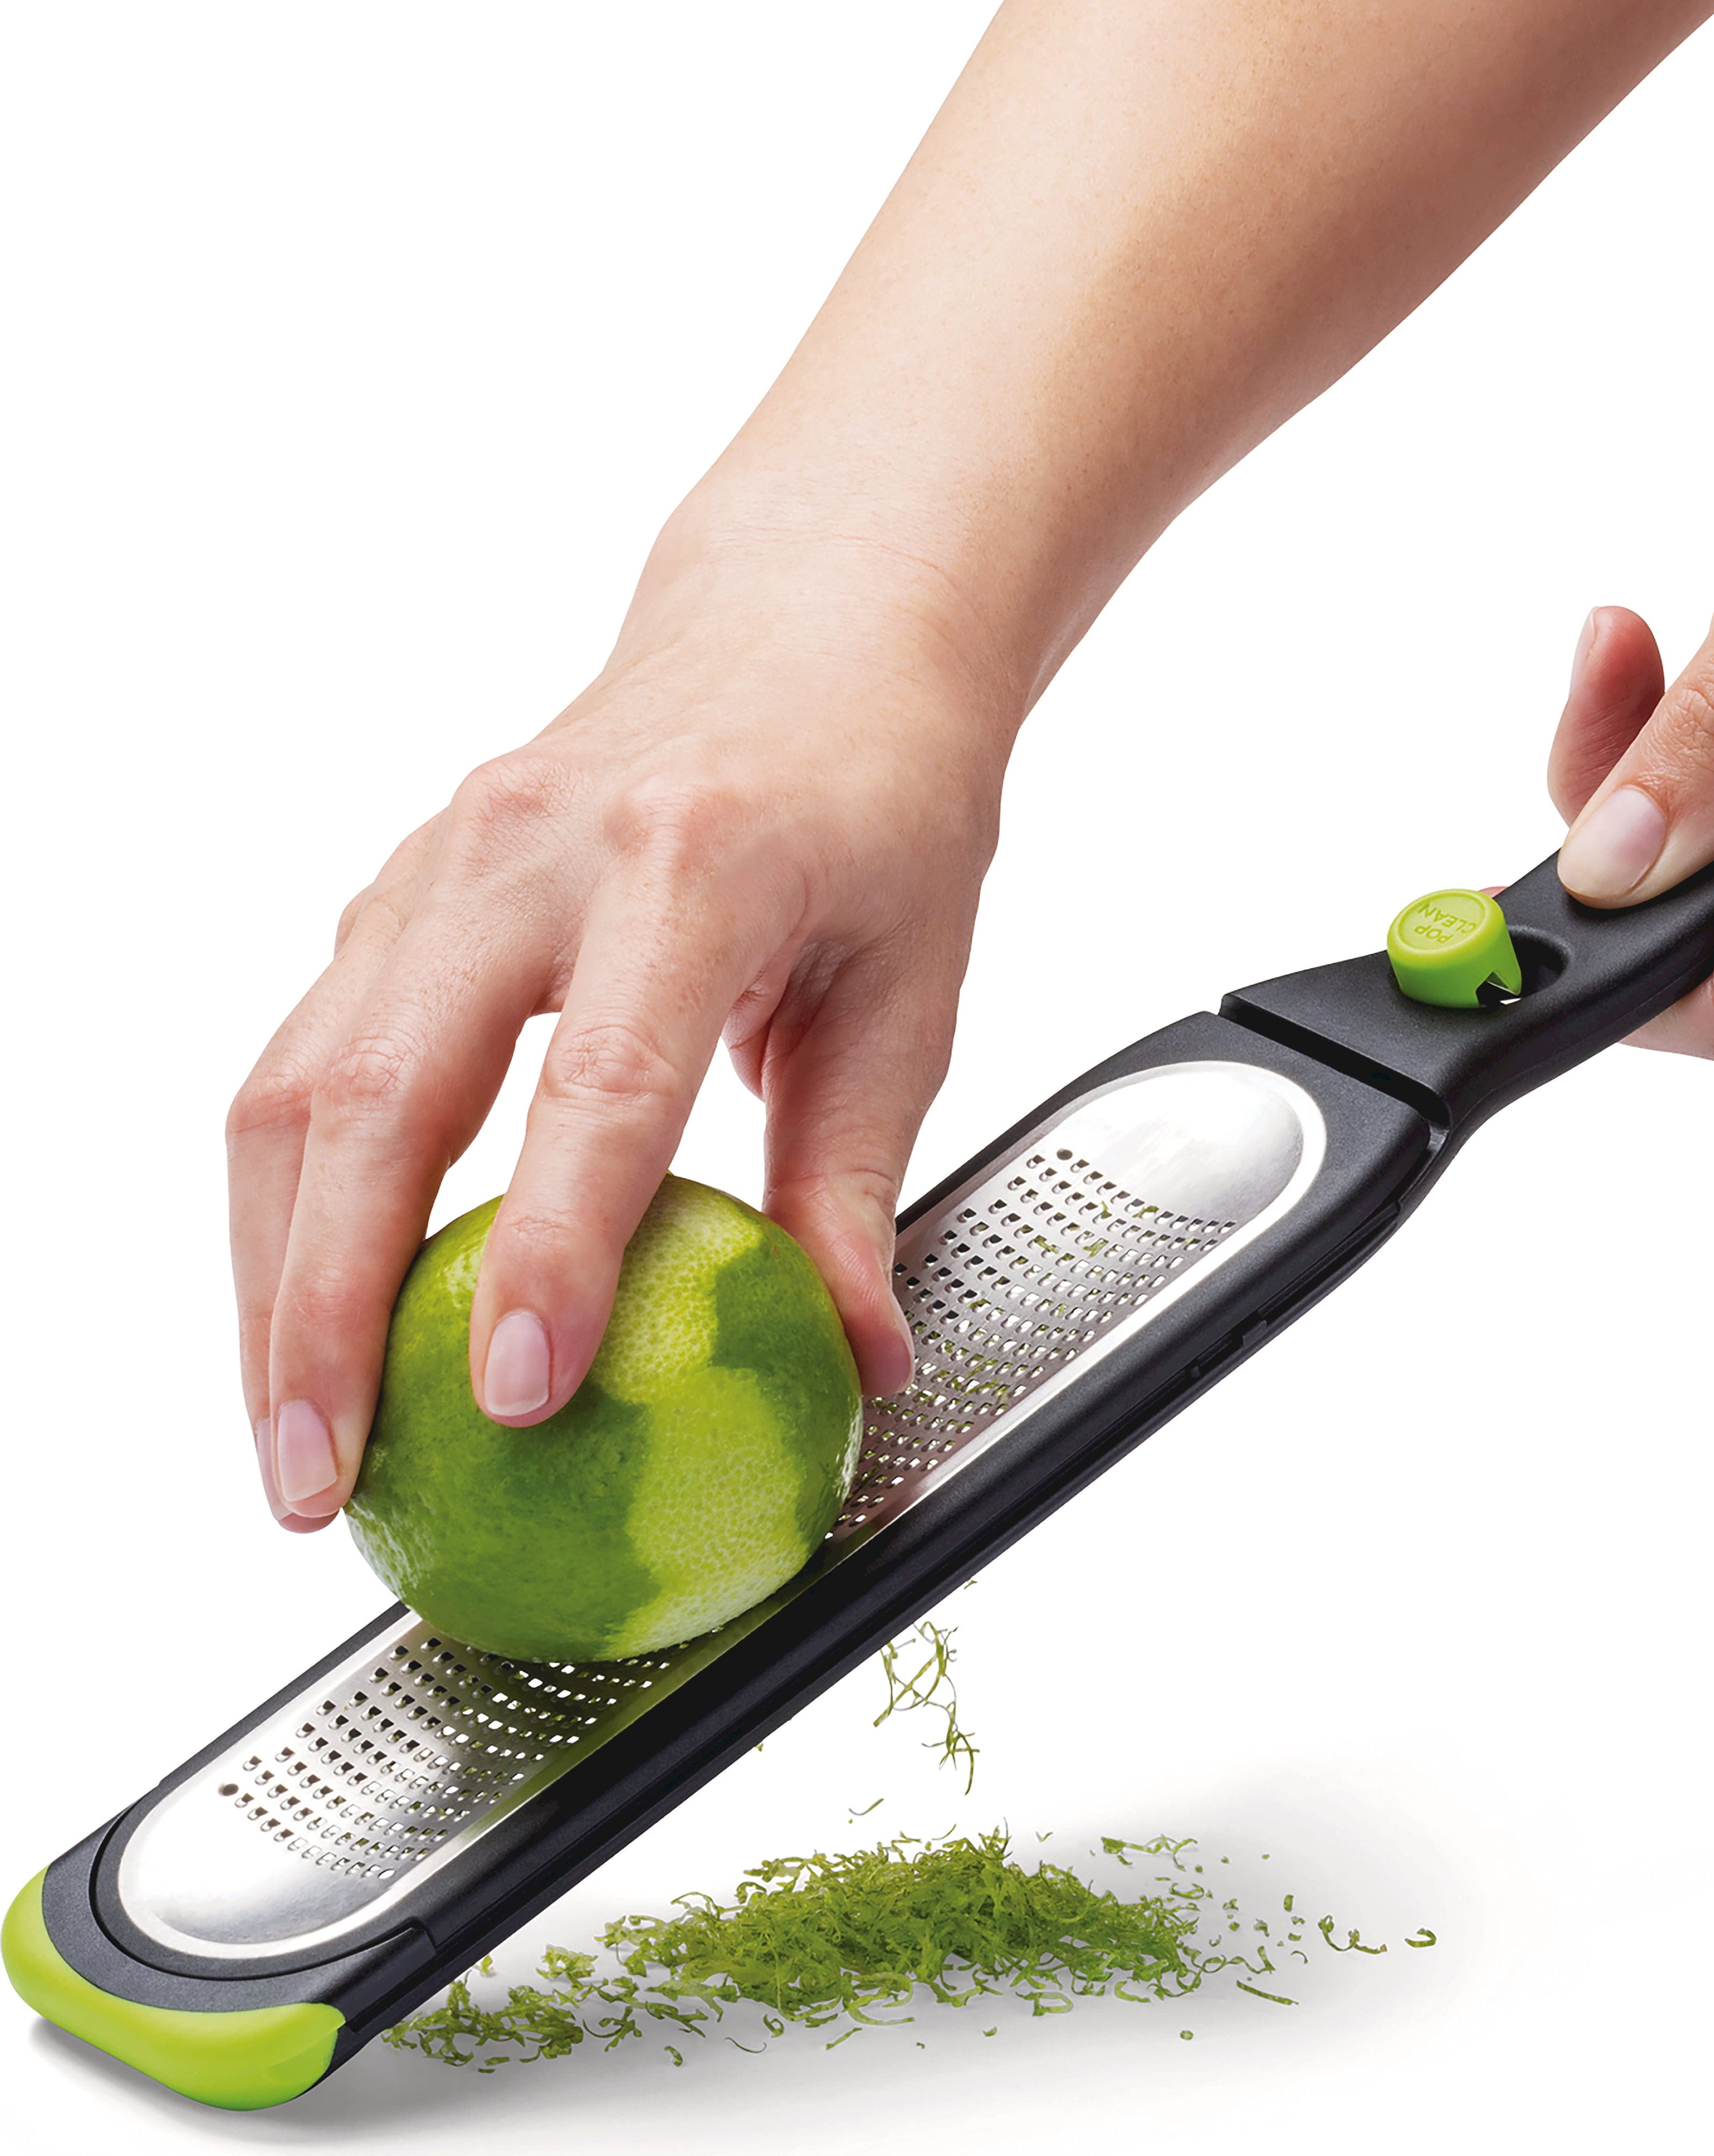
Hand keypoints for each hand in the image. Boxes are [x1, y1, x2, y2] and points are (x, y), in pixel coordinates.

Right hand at [228, 526, 1014, 1527]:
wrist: (806, 631)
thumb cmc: (878, 799)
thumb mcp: (912, 987)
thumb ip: (861, 1177)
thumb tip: (858, 1359)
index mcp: (691, 862)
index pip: (598, 1080)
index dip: (548, 1245)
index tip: (513, 1393)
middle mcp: (534, 849)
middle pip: (381, 1093)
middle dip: (326, 1308)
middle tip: (326, 1478)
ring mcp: (439, 860)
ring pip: (298, 1083)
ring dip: (271, 1278)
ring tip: (292, 1437)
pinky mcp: (395, 890)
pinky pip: (303, 1056)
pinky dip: (288, 1201)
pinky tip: (303, 1307)